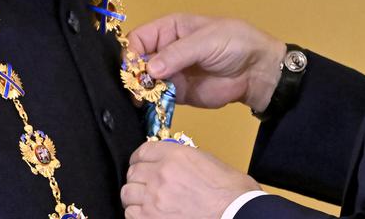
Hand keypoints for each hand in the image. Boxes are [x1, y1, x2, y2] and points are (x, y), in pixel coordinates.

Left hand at [122, 142, 259, 218]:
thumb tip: (172, 162)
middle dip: (138, 178)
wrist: (236, 213)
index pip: (142, 151)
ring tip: (146, 201)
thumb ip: (184, 158)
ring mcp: (154, 199)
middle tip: (146, 184)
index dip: (140, 158)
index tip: (140, 163)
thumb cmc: (231, 192)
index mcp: (175, 155)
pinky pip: (131, 214)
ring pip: (128, 193)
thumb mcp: (208, 161)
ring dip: (135, 197)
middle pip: (133, 172)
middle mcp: (160, 174)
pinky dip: (137, 214)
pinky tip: (148, 214)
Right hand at [128, 14, 285, 110]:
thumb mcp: (206, 41)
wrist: (257, 72)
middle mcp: (165, 50)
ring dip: (140, 91)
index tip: (132, 69)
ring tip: (141, 100)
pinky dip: (151, 103)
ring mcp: (171, 73)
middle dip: (133, 74)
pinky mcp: (178, 93)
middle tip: (135, 89)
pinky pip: (158, 98)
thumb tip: (149, 70)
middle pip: (137, 61)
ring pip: (144, 82)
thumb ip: (177, 53)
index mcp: (170, 29)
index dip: (131, 52)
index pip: (139, 38)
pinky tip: (149, 107)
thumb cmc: (234, 44)